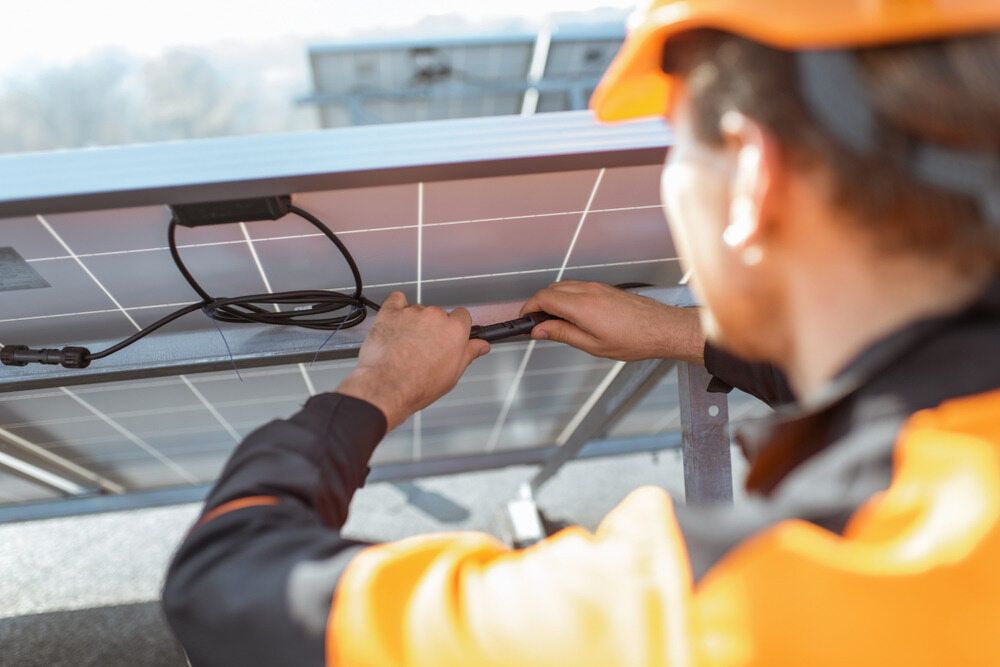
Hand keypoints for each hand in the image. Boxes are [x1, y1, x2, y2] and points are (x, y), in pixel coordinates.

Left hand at [337, 293, 490, 429]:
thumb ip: (469, 353)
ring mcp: (412, 312)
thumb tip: (481, 346)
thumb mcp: (453, 374)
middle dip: (433, 328)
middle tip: (425, 348)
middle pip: (439, 314)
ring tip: (405, 344)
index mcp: (454, 329)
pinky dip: (397, 307)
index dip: (456, 328)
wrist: (387, 386)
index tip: (450, 337)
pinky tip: (397, 321)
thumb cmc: (418, 384)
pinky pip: (396, 300)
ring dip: (414, 323)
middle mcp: (435, 316)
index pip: (462, 316)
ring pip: (418, 311)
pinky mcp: (391, 312)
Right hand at [520, 281, 704, 362]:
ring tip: (553, 322)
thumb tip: (540, 330)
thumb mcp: (592, 345)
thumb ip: (562, 334)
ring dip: (552, 300)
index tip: (524, 320)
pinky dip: (567, 297)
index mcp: (581, 306)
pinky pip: (577, 287)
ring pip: (564, 286)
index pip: (543, 299)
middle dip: (538, 304)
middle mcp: (587, 291)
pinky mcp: (604, 288)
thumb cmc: (634, 339)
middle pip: (551, 290)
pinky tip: (571, 314)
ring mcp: (597, 287)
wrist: (661, 328)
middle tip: (536, 324)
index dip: (529, 309)